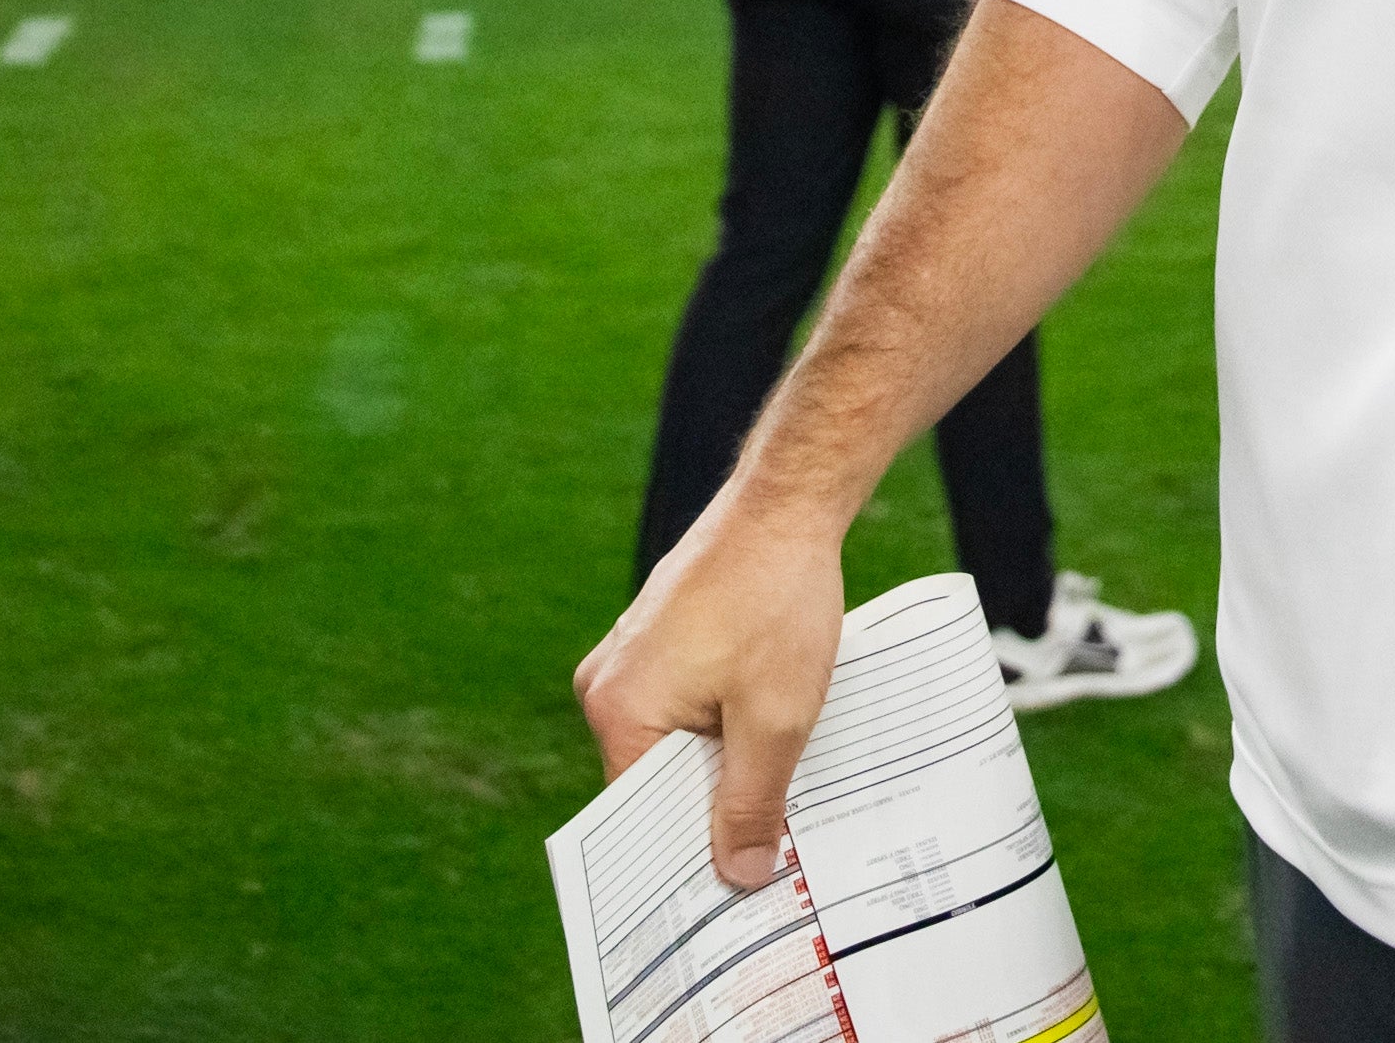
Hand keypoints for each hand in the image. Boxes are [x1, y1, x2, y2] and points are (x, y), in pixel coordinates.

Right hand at [575, 486, 850, 883]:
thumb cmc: (777, 599)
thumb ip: (752, 804)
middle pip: (657, 782)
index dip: (688, 856)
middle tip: (769, 851)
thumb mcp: (776, 719)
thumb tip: (737, 877)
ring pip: (677, 743)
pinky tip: (770, 728)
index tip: (729, 892)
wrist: (788, 503)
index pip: (640, 817)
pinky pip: (685, 704)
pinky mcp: (658, 637)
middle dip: (711, 812)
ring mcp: (630, 657)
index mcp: (618, 709)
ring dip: (724, 765)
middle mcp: (606, 684)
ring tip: (778, 787)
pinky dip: (724, 724)